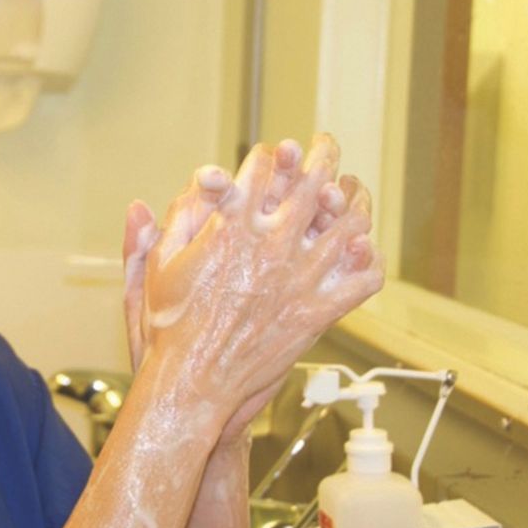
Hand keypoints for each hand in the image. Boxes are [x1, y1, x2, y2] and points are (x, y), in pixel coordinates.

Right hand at [122, 135, 383, 435]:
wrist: (195, 380)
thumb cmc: (171, 327)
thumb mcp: (159, 265)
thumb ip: (171, 222)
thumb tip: (161, 194)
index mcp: (231, 228)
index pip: (262, 169)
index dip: (269, 155)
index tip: (273, 155)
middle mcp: (269, 247)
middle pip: (310, 183)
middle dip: (321, 156)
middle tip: (325, 146)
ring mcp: (298, 279)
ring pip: (345, 225)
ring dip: (353, 201)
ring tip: (353, 190)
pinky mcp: (317, 312)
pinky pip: (360, 280)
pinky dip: (369, 262)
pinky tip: (365, 251)